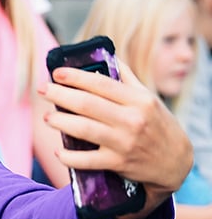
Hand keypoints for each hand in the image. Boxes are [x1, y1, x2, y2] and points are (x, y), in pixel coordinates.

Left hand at [41, 60, 190, 218]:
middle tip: (43, 90)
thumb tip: (105, 55)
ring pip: (84, 129)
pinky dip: (69, 156)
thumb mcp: (148, 98)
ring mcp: (124, 143)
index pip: (101, 83)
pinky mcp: (118, 163)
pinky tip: (58, 150)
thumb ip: (126, 78)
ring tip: (47, 117)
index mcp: (138, 100)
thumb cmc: (157, 124)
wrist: (175, 162)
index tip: (56, 73)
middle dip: (60, 95)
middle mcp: (132, 120)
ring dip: (60, 122)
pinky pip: (87, 160)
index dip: (76, 77)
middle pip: (87, 104)